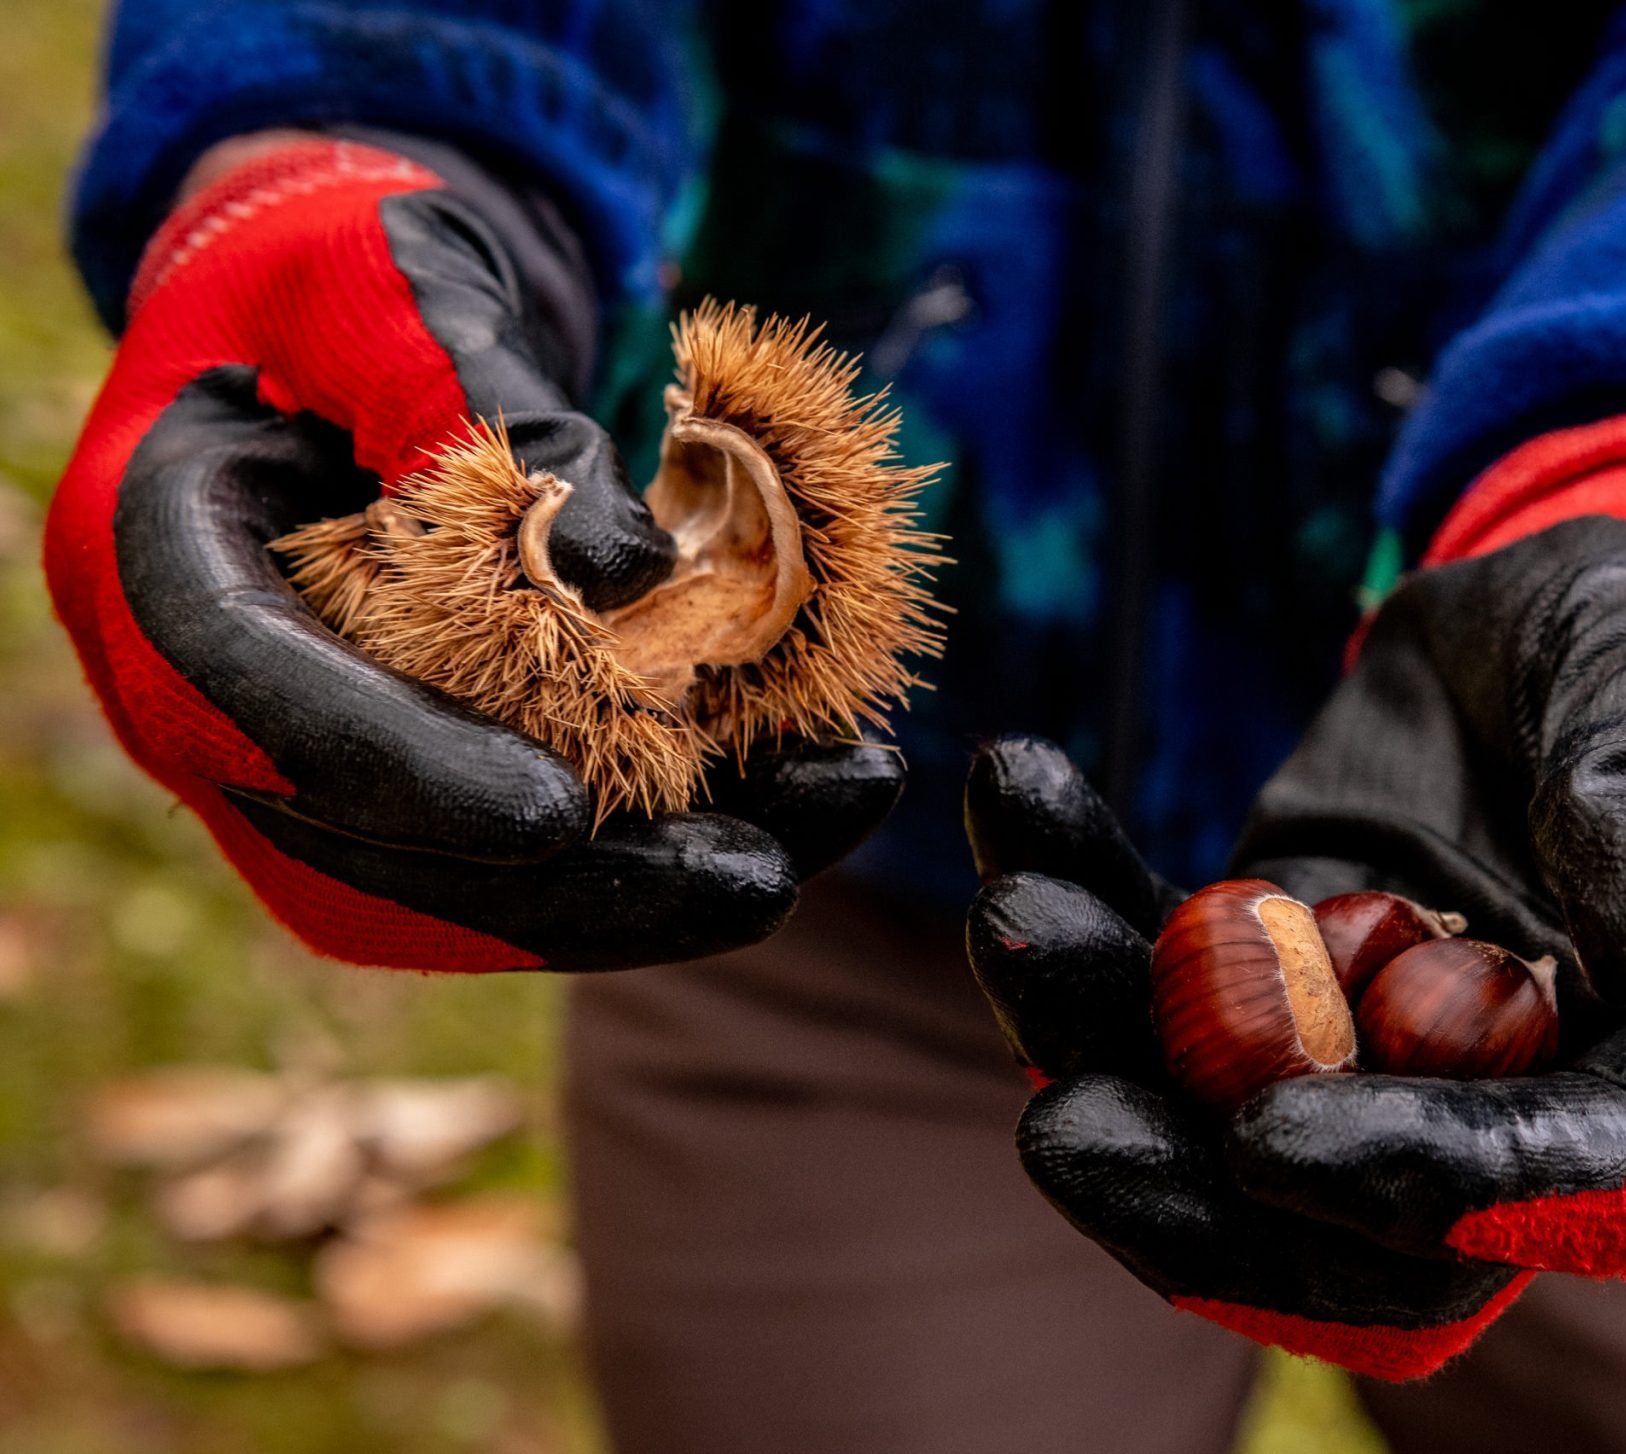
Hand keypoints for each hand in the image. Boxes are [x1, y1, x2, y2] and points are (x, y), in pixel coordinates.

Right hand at [45, 136, 900, 970]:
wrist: (367, 316)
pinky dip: (669, 842)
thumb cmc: (365, 276)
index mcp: (152, 551)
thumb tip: (627, 568)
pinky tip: (811, 802)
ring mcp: (308, 757)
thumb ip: (484, 398)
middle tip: (754, 880)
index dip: (399, 769)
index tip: (555, 816)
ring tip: (819, 833)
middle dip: (574, 885)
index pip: (245, 695)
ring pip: (468, 887)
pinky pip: (531, 858)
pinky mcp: (413, 782)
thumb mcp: (407, 283)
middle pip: (372, 847)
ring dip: (654, 886)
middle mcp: (211, 693)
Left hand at [964, 409, 1625, 1376]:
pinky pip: (1164, 982)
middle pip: (1356, 1232)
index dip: (1412, 1180)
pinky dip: (1086, 904)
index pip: (1551, 1174)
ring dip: (1100, 1047)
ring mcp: (1373, 1056)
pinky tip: (1016, 798)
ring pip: (1224, 1115)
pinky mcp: (1272, 987)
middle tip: (1060, 1130)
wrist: (1546, 610)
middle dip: (1197, 1201)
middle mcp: (1511, 1102)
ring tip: (1014, 921)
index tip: (1265, 1142)